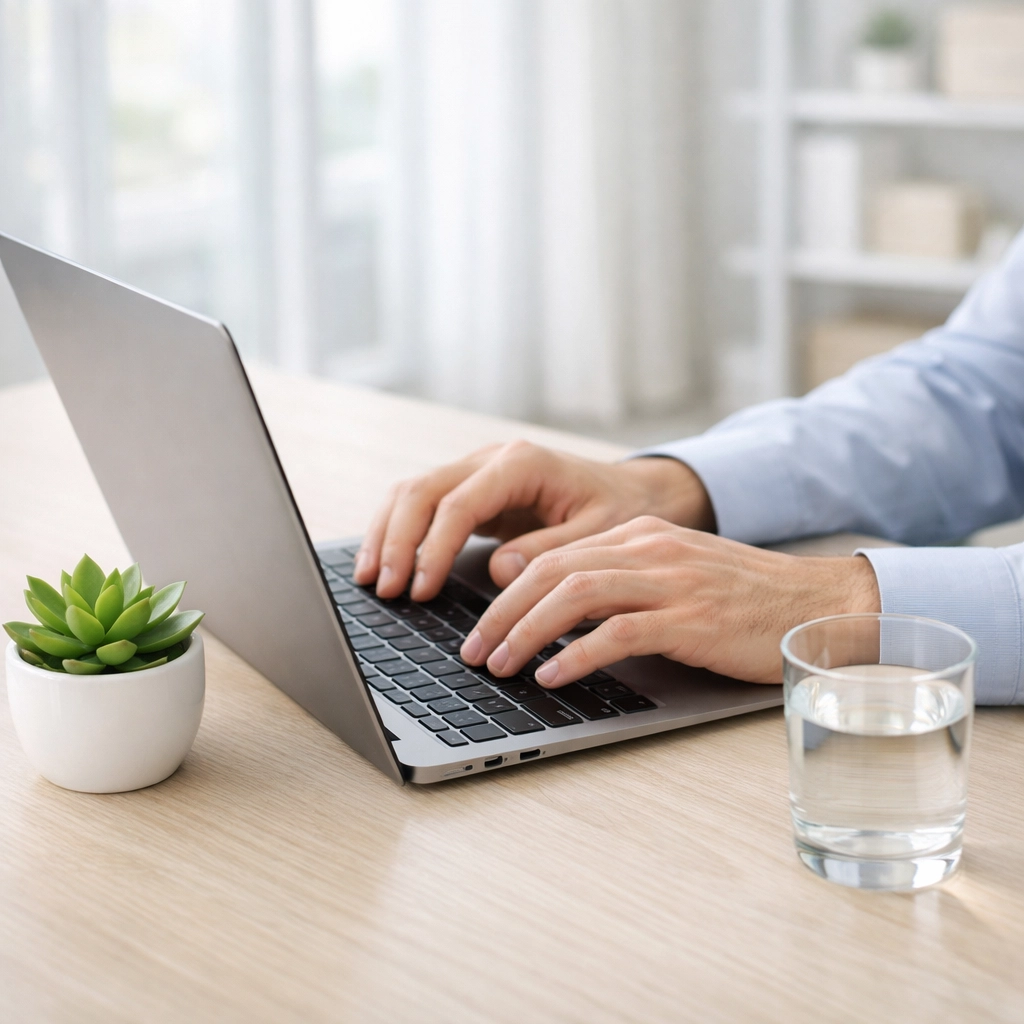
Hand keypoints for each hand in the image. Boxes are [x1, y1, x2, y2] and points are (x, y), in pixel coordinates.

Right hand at [354, 441, 714, 600]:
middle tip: (384, 588)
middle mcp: (493, 458)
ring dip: (386, 534)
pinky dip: (399, 532)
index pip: (459, 504)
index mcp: (522, 463)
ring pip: (413, 491)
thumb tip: (499, 571)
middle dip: (396, 540)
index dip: (433, 548)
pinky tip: (386, 564)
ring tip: (371, 580)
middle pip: (423, 490)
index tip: (420, 589)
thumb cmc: (620, 511)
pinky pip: (424, 504)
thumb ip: (550, 550)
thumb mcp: (600, 535)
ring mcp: (479, 469)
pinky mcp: (474, 489)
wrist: (635, 491)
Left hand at [459, 516, 880, 685]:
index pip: (554, 555)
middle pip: (551, 572)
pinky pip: (617, 632)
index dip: (507, 592)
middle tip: (474, 651)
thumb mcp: (674, 574)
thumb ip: (621, 582)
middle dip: (501, 613)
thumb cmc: (741, 598)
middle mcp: (648, 550)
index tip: (482, 626)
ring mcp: (670, 582)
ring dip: (526, 632)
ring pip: (574, 596)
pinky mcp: (690, 620)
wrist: (814, 603)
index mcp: (638, 535)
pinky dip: (576, 654)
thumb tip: (558, 615)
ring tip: (501, 665)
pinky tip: (553, 675)